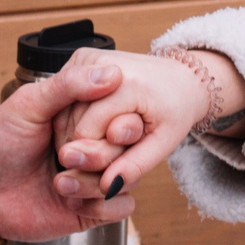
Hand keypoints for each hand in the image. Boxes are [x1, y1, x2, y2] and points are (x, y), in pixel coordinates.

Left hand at [0, 58, 141, 241]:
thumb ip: (69, 86)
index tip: (105, 126)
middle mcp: (93, 147)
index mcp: (84, 118)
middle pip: (128, 149)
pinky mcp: (90, 209)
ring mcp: (93, 178)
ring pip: (127, 178)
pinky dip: (103, 205)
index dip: (120, 121)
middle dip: (102, 154)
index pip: (124, 115)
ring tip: (59, 181)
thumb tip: (112, 73)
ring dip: (96, 181)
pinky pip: (121, 208)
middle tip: (66, 155)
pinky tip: (72, 200)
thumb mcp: (29, 104)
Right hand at [51, 48, 236, 200]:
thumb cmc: (174, 109)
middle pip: (72, 122)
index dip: (95, 154)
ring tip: (106, 136)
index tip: (112, 159)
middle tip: (111, 149)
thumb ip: (135, 165)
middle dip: (86, 146)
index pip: (86, 132)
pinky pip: (65, 99)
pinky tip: (96, 124)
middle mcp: (103, 64)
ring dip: (77, 134)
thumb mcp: (163, 142)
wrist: (181, 77)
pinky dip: (75, 118)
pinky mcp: (82, 58)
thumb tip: (107, 187)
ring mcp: (89, 57)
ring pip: (64, 112)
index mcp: (127, 84)